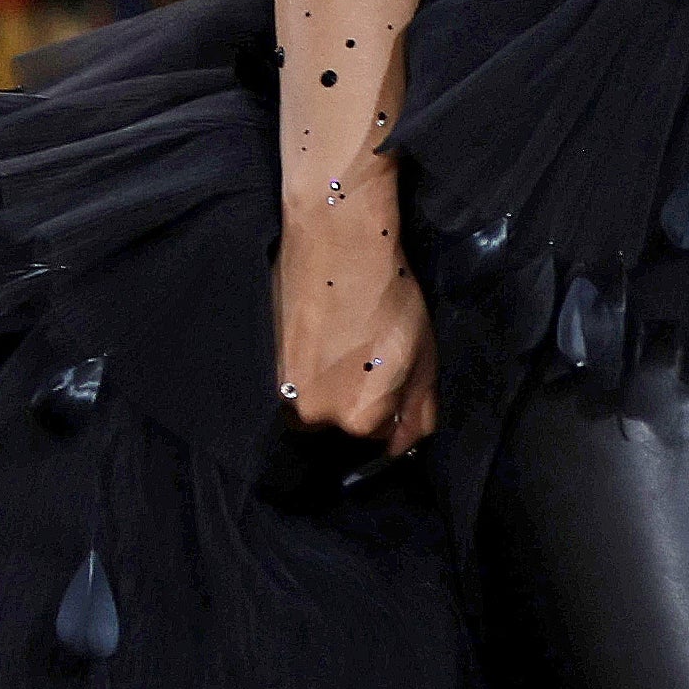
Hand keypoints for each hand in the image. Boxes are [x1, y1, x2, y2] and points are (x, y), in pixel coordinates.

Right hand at [276, 173, 437, 455]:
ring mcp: (282, 395)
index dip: (394, 401)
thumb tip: (405, 444)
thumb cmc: (389, 294)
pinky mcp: (263, 369)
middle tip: (368, 347)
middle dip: (360, 395)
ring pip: (318, 405)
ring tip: (343, 339)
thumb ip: (418, 411)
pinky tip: (322, 334)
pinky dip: (310, 368)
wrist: (335, 243)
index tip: (395, 367)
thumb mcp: (425, 354)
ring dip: (332, 384)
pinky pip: (295, 386)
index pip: (384, 435)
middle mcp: (315, 419)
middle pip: (346, 423)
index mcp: (359, 419)